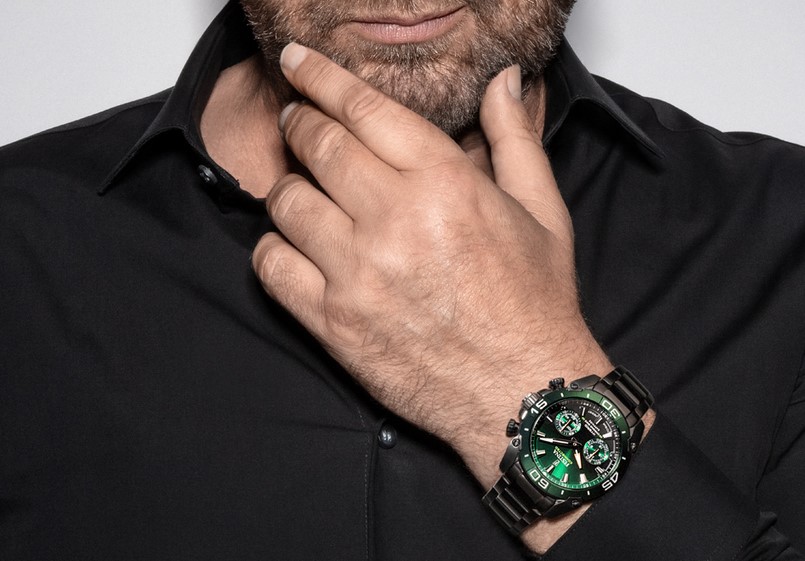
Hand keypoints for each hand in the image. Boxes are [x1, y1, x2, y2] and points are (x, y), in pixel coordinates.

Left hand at [252, 42, 613, 551]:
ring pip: (285, 202)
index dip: (320, 78)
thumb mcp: (541, 211)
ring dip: (289, 186)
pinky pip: (271, 266)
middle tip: (299, 122)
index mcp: (445, 182)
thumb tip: (504, 81)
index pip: (361, 109)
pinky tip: (297, 246)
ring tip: (306, 189)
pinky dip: (274, 247)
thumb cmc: (535, 302)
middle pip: (316, 145)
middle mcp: (395, 221)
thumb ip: (515, 137)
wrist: (523, 392)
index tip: (297, 64)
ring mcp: (357, 274)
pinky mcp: (333, 323)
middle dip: (300, 124)